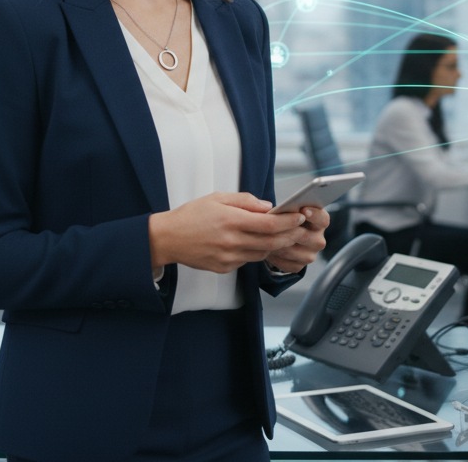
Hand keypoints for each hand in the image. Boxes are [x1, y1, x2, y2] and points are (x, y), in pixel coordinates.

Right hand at [148, 192, 308, 274]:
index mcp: (230, 220)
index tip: (298, 216)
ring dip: (275, 245)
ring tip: (282, 236)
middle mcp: (231, 241)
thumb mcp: (217, 198)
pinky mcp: (225, 268)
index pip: (269, 224)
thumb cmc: (191, 215)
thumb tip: (268, 208)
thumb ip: (245, 201)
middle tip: (299, 229)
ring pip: (262, 253)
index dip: (288, 222)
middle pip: (271, 242)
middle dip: (290, 235)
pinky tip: (255, 243)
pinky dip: (255, 251)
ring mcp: (228, 257)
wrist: (168, 238)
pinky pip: (248, 260)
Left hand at [266, 206, 329, 273]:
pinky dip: (273, 256)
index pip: (322, 219)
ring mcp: (310, 256)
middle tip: (272, 225)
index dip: (314, 215)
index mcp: (320, 223)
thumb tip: (278, 211)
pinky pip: (284, 263)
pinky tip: (265, 249)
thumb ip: (289, 208)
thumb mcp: (290, 209)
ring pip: (291, 251)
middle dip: (286, 230)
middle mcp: (318, 241)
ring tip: (263, 236)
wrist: (280, 236)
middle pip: (304, 236)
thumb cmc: (285, 217)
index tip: (304, 210)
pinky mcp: (298, 266)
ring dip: (276, 244)